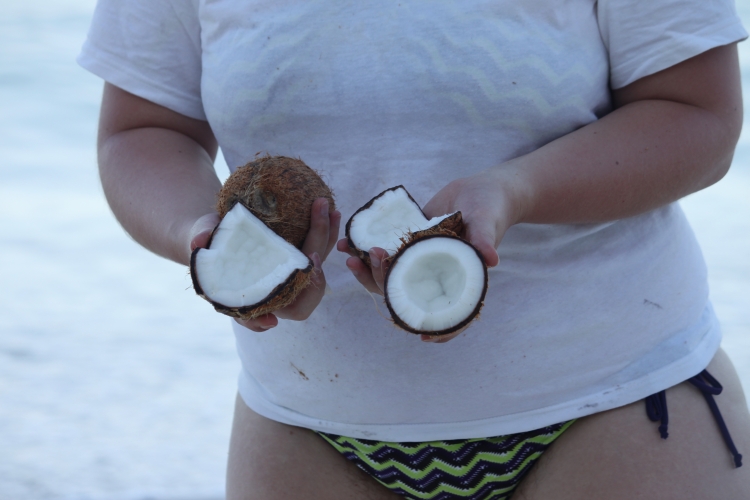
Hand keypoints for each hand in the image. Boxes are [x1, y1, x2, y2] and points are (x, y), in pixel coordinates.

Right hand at [191, 198, 340, 331]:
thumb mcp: (200, 239)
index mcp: (254, 297)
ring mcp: (292, 274)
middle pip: (306, 296)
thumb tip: (198, 244)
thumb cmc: (208, 241)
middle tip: (314, 254)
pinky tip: (331, 210)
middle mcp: (278, 290)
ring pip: (319, 270)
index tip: (280, 306)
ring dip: (327, 243)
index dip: (277, 312)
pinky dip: (329, 231)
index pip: (268, 315)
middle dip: (316, 281)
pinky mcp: (301, 255)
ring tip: (330, 213)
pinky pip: (321, 248)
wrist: (217, 232)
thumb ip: (199, 240)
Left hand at [338, 167, 521, 342]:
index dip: (439, 329)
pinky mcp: (406, 246)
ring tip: (350, 258)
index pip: (449, 314)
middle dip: (386, 284)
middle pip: (407, 295)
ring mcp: (418, 263)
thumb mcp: (487, 221)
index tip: (422, 335)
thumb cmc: (490, 207)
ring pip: (391, 278)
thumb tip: (491, 260)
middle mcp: (435, 277)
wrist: (477, 188)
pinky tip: (348, 242)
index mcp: (458, 281)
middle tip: (374, 257)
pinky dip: (365, 251)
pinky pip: (385, 254)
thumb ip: (484, 239)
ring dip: (368, 272)